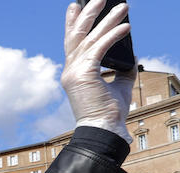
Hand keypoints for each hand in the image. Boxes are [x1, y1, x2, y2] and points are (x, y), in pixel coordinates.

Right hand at [61, 0, 134, 141]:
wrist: (103, 130)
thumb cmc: (109, 113)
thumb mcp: (119, 86)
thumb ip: (123, 69)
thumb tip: (132, 55)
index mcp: (74, 73)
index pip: (72, 43)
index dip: (72, 23)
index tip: (75, 7)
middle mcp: (69, 70)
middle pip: (77, 36)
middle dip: (87, 15)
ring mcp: (73, 72)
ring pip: (90, 39)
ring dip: (107, 20)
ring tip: (122, 7)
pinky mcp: (83, 74)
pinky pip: (100, 49)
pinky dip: (113, 36)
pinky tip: (126, 27)